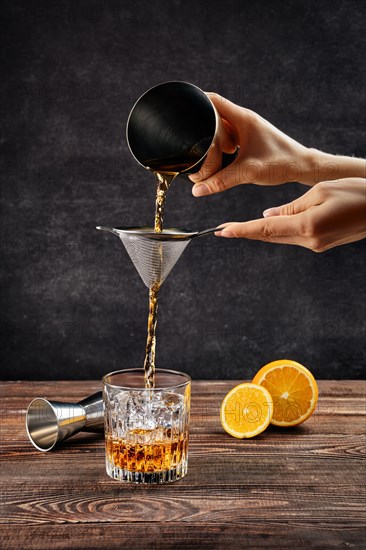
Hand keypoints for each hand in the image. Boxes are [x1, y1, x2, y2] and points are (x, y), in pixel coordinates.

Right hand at [190, 93, 365, 195]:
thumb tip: (198, 190)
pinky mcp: (248, 139)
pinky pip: (227, 139)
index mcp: (243, 118)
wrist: (302, 167)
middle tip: (196, 150)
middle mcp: (243, 120)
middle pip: (212, 116)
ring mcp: (246, 129)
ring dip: (211, 142)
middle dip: (201, 132)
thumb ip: (221, 181)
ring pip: (219, 129)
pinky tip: (220, 162)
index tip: (181, 112)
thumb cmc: (282, 163)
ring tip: (207, 158)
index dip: (195, 102)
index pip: (212, 100)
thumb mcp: (248, 172)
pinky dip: (220, 148)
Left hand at [215, 178, 365, 251]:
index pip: (265, 229)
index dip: (241, 230)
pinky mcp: (322, 244)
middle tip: (222, 231)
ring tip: (238, 228)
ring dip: (260, 233)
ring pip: (280, 238)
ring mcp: (317, 245)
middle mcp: (309, 241)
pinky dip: (278, 232)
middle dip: (245, 233)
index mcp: (307, 226)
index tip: (221, 231)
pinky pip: (294, 237)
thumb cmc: (357, 193)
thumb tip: (268, 217)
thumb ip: (291, 207)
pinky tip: (268, 226)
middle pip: (269, 237)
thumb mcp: (321, 192)